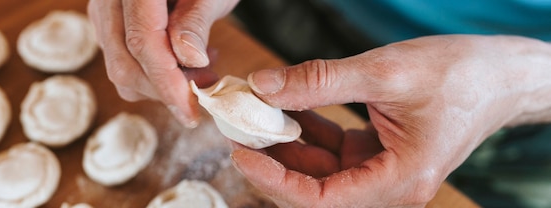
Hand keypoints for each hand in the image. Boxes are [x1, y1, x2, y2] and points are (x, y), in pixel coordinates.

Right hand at [87, 0, 237, 126]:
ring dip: (160, 85)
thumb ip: (195, 22)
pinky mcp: (108, 22)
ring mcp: (103, 11)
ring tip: (200, 72)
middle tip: (206, 89)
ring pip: (121, 68)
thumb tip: (188, 61)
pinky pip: (122, 60)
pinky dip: (153, 74)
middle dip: (165, 90)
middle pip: (125, 63)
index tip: (192, 110)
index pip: (143, 43)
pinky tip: (183, 62)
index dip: (167, 83)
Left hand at [231, 35, 550, 206]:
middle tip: (240, 129)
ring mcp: (381, 172)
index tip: (241, 155)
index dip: (276, 182)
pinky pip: (331, 152)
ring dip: (286, 145)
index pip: (323, 200)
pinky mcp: (375, 154)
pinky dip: (306, 131)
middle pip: (316, 190)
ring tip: (255, 114)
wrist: (500, 74)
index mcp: (400, 182)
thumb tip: (263, 86)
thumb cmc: (460, 74)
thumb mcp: (385, 72)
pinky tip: (284, 106)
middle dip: (275, 161)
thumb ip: (320, 81)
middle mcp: (389, 187)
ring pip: (319, 170)